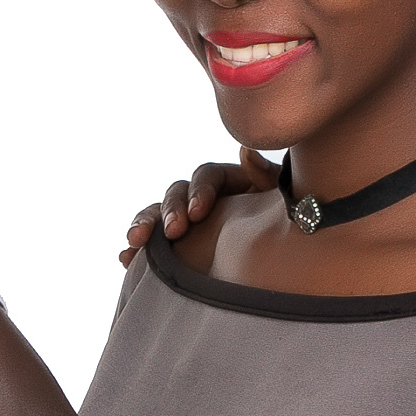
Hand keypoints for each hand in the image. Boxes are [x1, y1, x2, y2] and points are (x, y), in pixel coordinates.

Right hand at [117, 153, 281, 264]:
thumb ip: (265, 177)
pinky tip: (126, 261)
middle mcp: (201, 198)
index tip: (198, 213)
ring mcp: (186, 222)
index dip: (199, 191)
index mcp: (227, 182)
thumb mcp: (281, 199)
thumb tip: (244, 153)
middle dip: (169, 211)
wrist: (287, 261)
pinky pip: (151, 245)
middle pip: (176, 193)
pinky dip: (138, 251)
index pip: (206, 176)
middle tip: (172, 232)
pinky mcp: (176, 248)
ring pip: (157, 216)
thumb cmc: (289, 223)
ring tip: (134, 244)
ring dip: (145, 225)